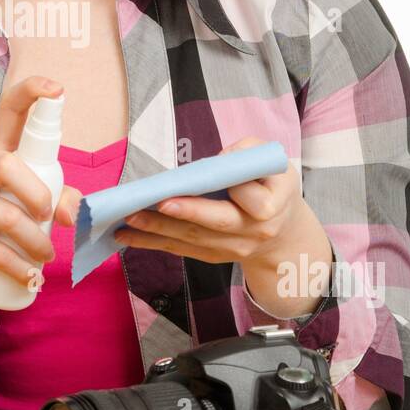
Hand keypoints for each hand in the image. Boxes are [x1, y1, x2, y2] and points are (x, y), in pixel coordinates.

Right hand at [0, 74, 81, 305]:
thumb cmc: (0, 222)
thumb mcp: (32, 205)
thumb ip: (59, 199)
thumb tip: (74, 214)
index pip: (8, 112)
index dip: (30, 94)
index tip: (56, 89)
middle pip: (4, 164)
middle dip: (37, 194)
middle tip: (49, 216)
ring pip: (5, 216)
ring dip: (36, 242)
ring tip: (45, 256)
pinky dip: (19, 267)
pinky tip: (29, 276)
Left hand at [113, 135, 307, 268]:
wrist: (282, 230)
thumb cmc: (270, 184)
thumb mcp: (269, 160)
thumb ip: (246, 152)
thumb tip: (213, 161)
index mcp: (272, 206)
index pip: (252, 200)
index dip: (234, 191)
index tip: (210, 177)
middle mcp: (253, 233)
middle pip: (216, 223)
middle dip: (183, 214)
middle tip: (153, 204)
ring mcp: (232, 249)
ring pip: (192, 240)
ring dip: (156, 230)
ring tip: (127, 220)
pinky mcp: (213, 256)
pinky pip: (181, 249)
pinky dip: (153, 242)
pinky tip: (127, 235)